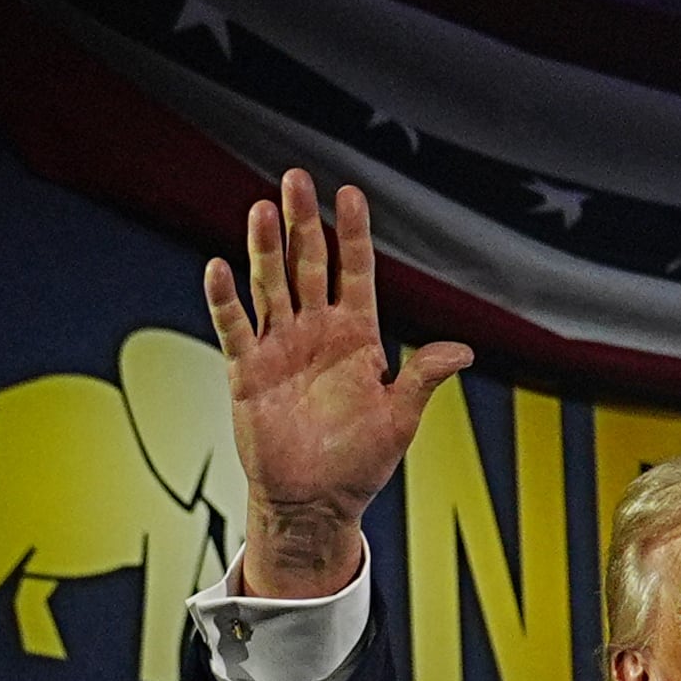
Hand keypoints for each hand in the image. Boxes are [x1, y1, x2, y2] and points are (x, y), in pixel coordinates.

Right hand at [198, 170, 471, 598]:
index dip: (352, 233)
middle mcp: (316, 332)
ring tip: (260, 208)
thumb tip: (462, 352)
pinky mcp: (248, 373)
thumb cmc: (361, 463)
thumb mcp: (400, 419)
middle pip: (307, 264)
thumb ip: (423, 378)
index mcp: (357, 336)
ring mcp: (280, 349)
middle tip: (294, 179)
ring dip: (265, 249)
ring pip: (271, 286)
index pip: (354, 270)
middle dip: (302, 222)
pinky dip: (225, 300)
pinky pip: (234, 329)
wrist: (314, 502)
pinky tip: (218, 268)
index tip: (348, 193)